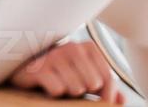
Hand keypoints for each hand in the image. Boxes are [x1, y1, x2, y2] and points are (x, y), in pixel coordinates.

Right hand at [9, 41, 123, 101]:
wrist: (26, 69)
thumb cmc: (60, 74)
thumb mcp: (84, 79)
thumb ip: (105, 88)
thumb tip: (122, 101)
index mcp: (87, 48)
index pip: (109, 78)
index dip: (107, 95)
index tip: (99, 100)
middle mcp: (72, 47)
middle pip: (93, 83)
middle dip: (85, 92)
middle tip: (72, 87)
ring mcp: (54, 56)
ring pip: (76, 88)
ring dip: (69, 92)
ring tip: (60, 84)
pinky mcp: (38, 67)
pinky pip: (57, 90)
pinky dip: (54, 93)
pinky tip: (47, 85)